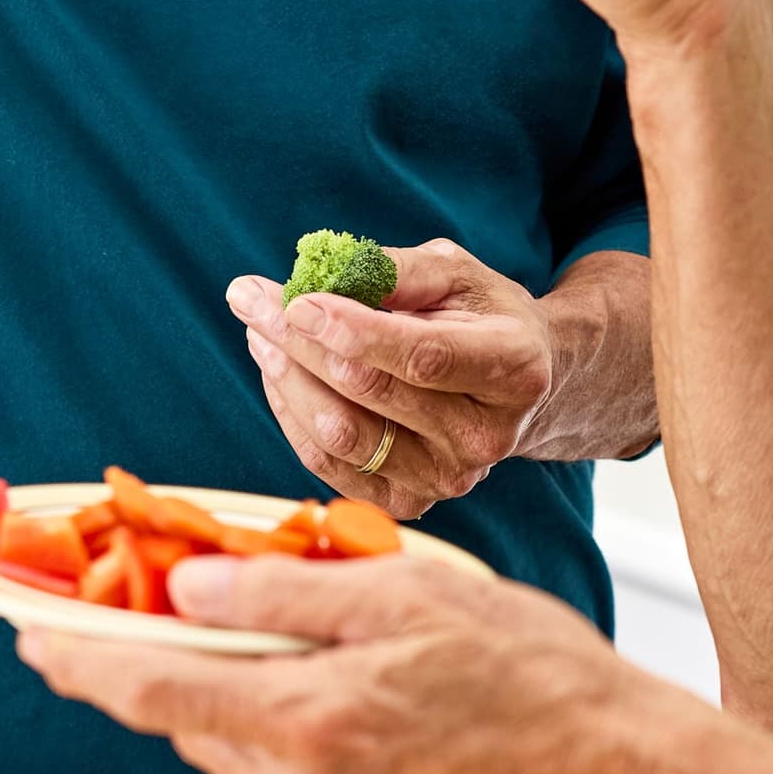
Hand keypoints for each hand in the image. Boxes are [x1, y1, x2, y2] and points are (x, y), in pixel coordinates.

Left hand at [19, 554, 726, 773]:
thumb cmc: (539, 678)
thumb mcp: (411, 595)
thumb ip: (285, 593)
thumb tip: (184, 584)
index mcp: (306, 719)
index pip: (148, 687)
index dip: (75, 656)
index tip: (24, 629)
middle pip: (189, 715)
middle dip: (173, 658)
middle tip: (176, 597)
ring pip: (237, 748)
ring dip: (243, 693)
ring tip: (305, 639)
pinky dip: (293, 735)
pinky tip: (357, 698)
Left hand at [232, 241, 557, 518]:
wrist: (523, 388)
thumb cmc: (483, 317)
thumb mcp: (458, 274)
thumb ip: (399, 271)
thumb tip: (324, 275)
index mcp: (512, 370)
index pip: (422, 355)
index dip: (353, 329)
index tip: (296, 301)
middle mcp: (486, 435)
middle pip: (369, 391)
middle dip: (298, 340)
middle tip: (249, 297)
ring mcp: (448, 478)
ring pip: (339, 433)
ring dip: (285, 376)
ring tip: (259, 331)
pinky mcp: (410, 501)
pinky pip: (327, 462)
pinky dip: (291, 413)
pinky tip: (279, 372)